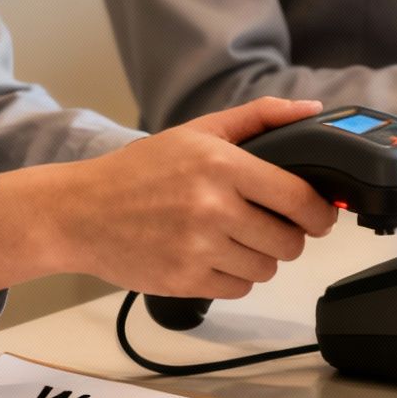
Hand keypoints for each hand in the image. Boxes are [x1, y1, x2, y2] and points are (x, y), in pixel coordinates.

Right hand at [0, 97, 339, 298]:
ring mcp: (198, 248)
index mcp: (221, 165)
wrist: (77, 213)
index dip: (319, 212)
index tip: (319, 215)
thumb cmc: (138, 172)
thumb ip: (260, 118)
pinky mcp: (184, 281)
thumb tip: (312, 108)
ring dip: (260, 257)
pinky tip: (213, 256)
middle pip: (289, 241)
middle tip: (270, 226)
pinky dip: (234, 277)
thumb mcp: (198, 131)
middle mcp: (212, 207)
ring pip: (267, 269)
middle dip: (288, 236)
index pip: (299, 198)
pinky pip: (238, 289)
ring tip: (235, 239)